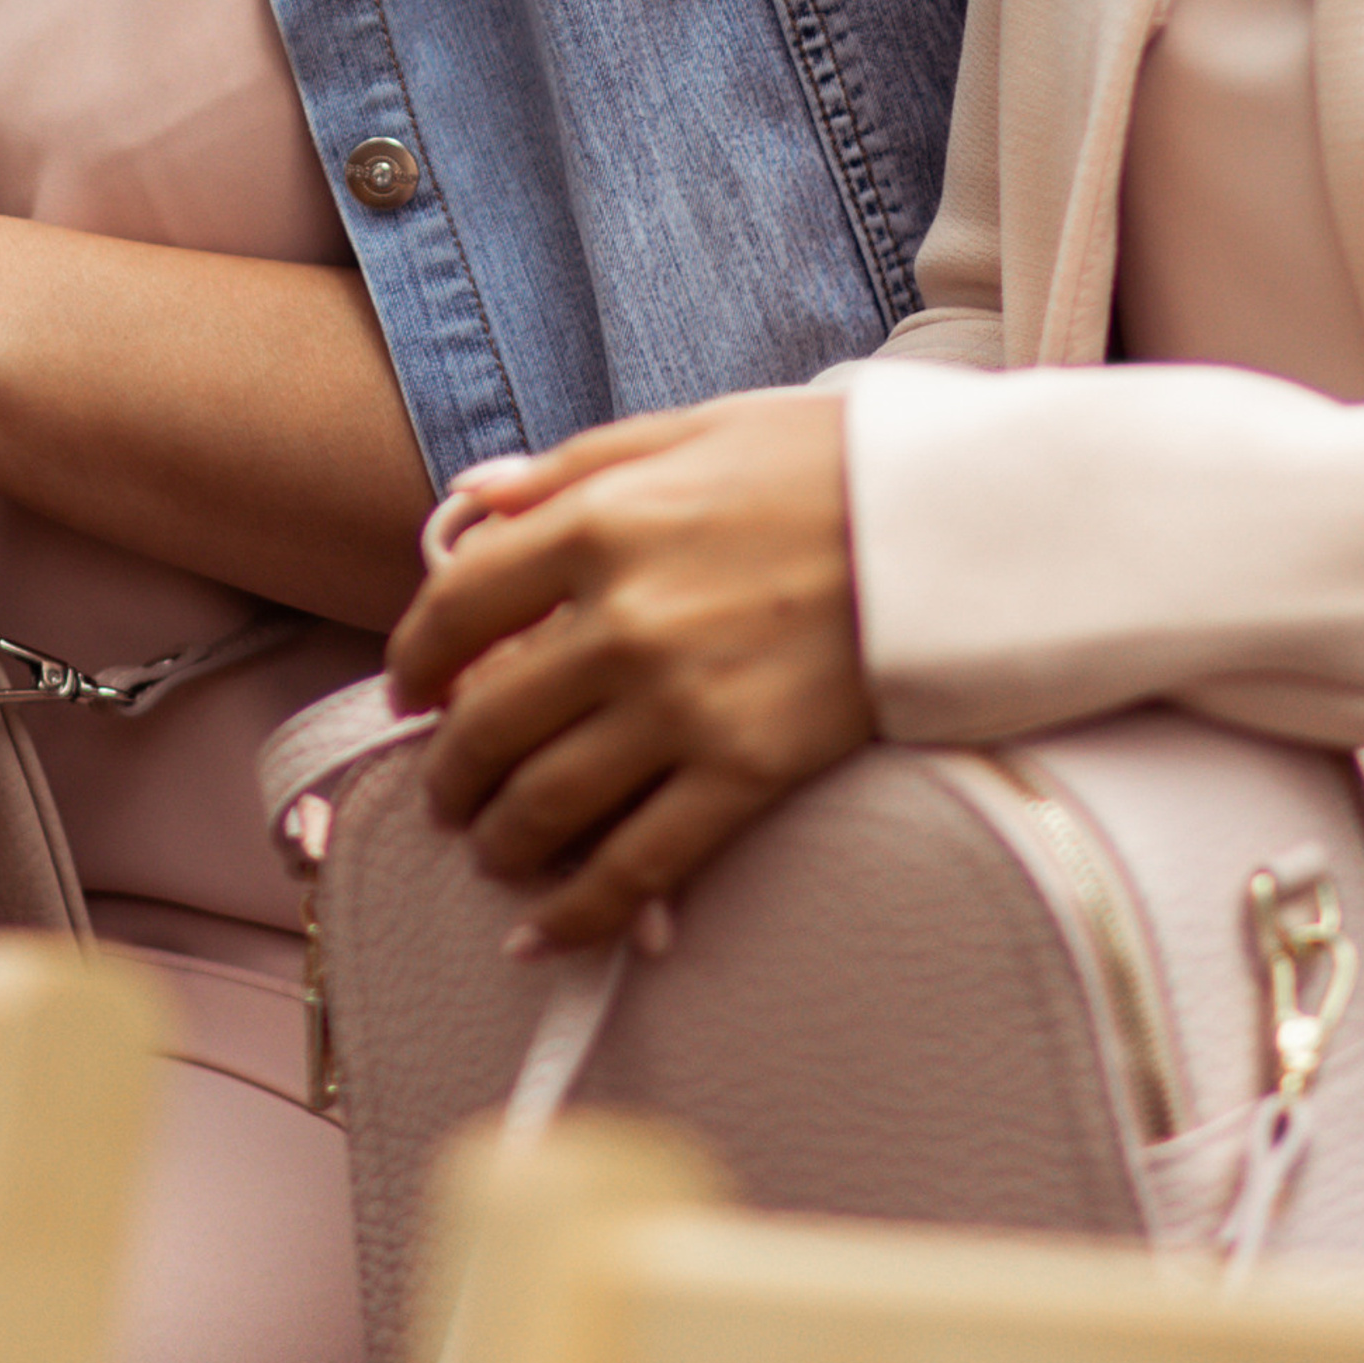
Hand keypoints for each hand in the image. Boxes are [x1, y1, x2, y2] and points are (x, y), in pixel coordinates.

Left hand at [383, 391, 871, 947]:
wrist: (953, 525)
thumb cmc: (819, 464)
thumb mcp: (685, 429)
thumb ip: (567, 468)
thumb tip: (469, 501)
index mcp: (598, 523)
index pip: (456, 606)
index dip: (415, 658)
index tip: (410, 688)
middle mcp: (622, 621)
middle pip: (487, 722)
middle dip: (449, 770)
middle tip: (445, 789)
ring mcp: (682, 706)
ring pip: (545, 804)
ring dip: (498, 841)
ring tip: (493, 849)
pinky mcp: (745, 775)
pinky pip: (636, 867)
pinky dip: (576, 913)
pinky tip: (542, 933)